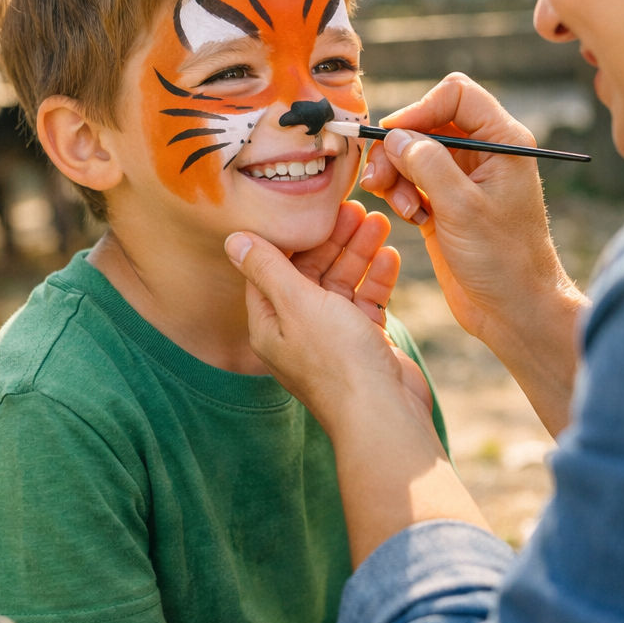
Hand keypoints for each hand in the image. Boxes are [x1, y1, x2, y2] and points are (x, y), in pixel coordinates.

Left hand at [227, 216, 427, 430]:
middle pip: (311, 273)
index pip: (272, 268)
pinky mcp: (364, 344)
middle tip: (355, 209)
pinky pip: (366, 302)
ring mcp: (332, 338)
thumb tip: (233, 240)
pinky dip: (377, 279)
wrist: (384, 413)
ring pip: (342, 284)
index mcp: (270, 324)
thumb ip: (267, 267)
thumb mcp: (296, 303)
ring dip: (359, 253)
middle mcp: (297, 331)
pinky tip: (390, 256)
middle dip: (333, 240)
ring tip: (379, 222)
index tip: (313, 209)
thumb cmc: (337, 360)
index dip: (293, 237)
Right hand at [360, 73, 585, 434]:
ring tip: (403, 205)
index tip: (394, 138)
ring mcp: (462, 179)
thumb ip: (427, 163)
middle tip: (381, 177)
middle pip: (427, 122)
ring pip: (413, 152)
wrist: (514, 311)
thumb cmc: (503, 260)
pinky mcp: (444, 203)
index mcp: (503, 142)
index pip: (456, 95)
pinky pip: (410, 180)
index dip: (420, 109)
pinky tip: (412, 218)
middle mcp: (483, 154)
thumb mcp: (462, 207)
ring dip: (396, 173)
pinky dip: (401, 194)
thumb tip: (395, 137)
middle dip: (400, 147)